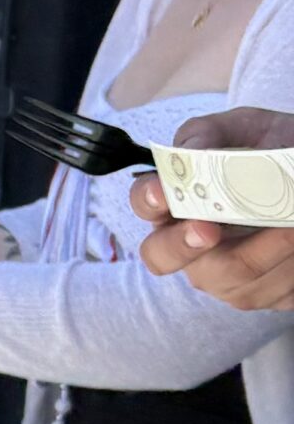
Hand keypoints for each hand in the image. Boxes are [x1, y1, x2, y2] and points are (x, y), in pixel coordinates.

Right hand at [130, 108, 293, 308]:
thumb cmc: (275, 154)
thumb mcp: (246, 129)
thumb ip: (210, 132)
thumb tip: (190, 151)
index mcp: (175, 202)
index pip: (144, 204)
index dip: (147, 200)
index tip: (164, 193)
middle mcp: (187, 243)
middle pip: (161, 257)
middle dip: (182, 243)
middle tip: (208, 228)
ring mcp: (221, 275)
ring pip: (230, 276)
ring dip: (265, 249)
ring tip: (291, 222)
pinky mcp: (261, 293)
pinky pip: (271, 289)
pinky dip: (289, 263)